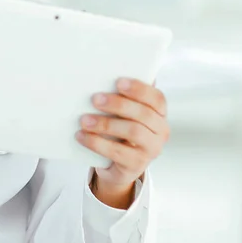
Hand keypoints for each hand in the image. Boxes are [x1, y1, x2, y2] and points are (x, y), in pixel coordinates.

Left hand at [76, 78, 168, 205]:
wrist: (117, 163)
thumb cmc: (120, 128)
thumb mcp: (123, 112)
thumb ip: (120, 96)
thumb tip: (100, 77)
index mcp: (159, 113)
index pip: (157, 98)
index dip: (139, 89)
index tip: (119, 82)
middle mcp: (160, 131)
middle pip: (143, 114)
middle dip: (118, 104)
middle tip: (95, 99)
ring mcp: (151, 150)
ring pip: (132, 132)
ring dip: (106, 124)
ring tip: (84, 120)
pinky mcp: (136, 165)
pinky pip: (118, 152)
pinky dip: (97, 143)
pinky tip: (81, 136)